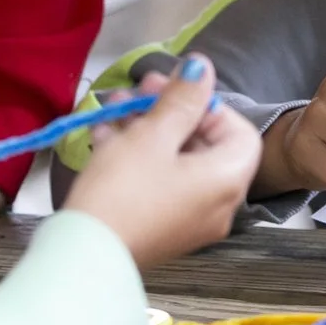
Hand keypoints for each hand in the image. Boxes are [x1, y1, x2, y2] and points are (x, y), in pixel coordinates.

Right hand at [65, 55, 262, 268]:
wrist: (84, 257)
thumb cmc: (123, 193)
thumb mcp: (153, 135)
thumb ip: (183, 98)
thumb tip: (202, 68)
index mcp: (227, 181)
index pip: (240, 133)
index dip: (211, 105)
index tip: (177, 92)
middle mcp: (218, 205)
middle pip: (205, 145)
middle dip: (170, 111)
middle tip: (139, 89)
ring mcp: (188, 220)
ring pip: (176, 161)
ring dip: (147, 128)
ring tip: (113, 108)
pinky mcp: (160, 228)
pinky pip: (159, 183)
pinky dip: (138, 157)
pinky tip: (105, 137)